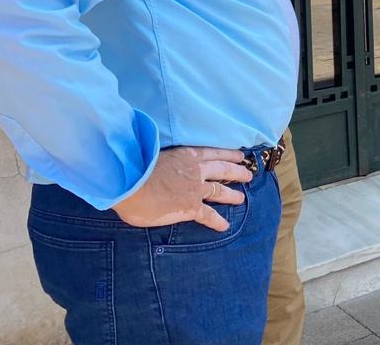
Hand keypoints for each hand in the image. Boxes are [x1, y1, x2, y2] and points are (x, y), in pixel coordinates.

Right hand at [112, 146, 253, 231]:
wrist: (131, 184)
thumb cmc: (134, 169)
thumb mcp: (155, 156)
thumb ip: (165, 161)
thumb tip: (159, 167)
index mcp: (187, 155)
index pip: (213, 153)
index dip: (229, 154)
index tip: (240, 156)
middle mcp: (196, 170)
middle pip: (223, 170)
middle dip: (237, 172)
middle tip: (248, 175)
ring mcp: (195, 189)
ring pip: (220, 191)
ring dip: (232, 195)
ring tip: (241, 198)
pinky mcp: (191, 207)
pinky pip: (208, 215)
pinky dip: (217, 221)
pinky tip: (224, 226)